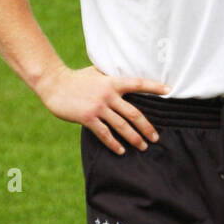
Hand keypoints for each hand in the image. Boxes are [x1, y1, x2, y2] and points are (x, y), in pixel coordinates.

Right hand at [35, 64, 170, 153]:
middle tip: (156, 138)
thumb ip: (111, 77)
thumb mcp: (96, 73)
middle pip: (134, 113)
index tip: (170, 91)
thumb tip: (124, 75)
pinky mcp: (87, 118)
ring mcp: (98, 107)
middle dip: (147, 128)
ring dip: (134, 138)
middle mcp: (108, 95)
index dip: (155, 87)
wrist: (54, 84)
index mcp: (112, 82)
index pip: (139, 84)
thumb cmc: (76, 78)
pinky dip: (114, 144)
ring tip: (143, 146)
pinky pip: (105, 134)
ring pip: (122, 126)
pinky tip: (121, 151)